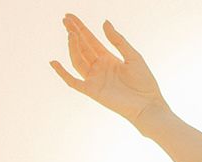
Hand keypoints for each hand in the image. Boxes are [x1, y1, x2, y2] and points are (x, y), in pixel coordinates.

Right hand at [50, 14, 169, 124]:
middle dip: (74, 33)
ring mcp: (95, 79)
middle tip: (65, 19)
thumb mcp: (133, 56)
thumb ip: (118, 40)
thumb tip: (104, 22)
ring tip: (71, 34)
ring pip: (77, 60)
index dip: (80, 28)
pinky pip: (73, 82)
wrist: (147, 104)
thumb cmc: (144, 82)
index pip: (90, 40)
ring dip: (73, 47)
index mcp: (108, 58)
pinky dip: (62, 73)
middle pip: (82, 48)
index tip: (70, 17)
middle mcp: (99, 68)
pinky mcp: (92, 91)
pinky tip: (54, 62)